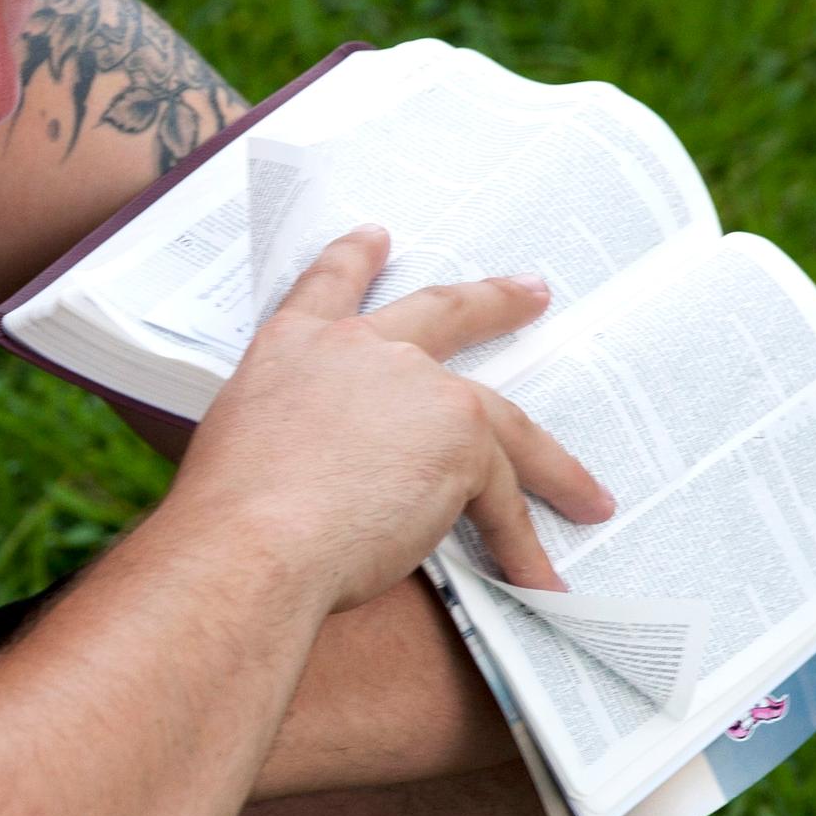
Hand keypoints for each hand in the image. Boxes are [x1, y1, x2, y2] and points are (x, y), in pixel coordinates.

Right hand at [162, 226, 616, 611]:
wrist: (252, 544)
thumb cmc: (227, 518)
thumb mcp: (241, 452)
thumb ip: (290, 443)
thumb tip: (315, 484)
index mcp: (292, 346)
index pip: (328, 286)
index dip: (354, 259)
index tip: (377, 238)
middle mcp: (361, 350)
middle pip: (445, 313)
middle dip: (494, 303)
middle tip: (531, 294)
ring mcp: (420, 388)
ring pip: (503, 427)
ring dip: (554, 466)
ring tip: (587, 493)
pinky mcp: (463, 441)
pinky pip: (503, 503)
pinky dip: (523, 549)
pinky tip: (541, 578)